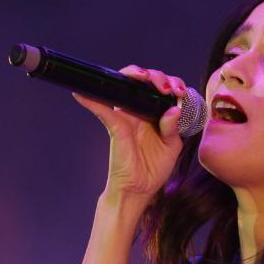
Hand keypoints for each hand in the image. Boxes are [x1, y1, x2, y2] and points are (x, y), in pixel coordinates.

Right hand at [72, 66, 187, 197]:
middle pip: (143, 81)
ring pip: (124, 86)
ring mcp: (126, 116)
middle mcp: (139, 111)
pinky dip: (92, 100)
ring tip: (145, 77)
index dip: (171, 83)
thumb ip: (172, 128)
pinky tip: (84, 93)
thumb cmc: (154, 167)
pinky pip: (103, 110)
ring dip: (134, 74)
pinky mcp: (115, 126)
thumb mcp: (171, 146)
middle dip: (158, 76)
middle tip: (167, 88)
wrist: (139, 189)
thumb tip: (173, 110)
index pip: (161, 89)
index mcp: (155, 113)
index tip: (180, 91)